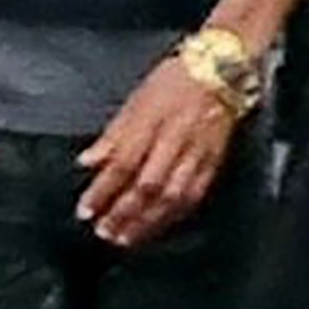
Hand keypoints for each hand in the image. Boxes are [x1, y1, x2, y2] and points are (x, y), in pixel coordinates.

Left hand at [77, 54, 241, 249]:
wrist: (222, 70)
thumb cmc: (176, 79)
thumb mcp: (136, 99)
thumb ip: (113, 134)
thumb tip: (88, 161)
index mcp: (151, 123)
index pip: (121, 165)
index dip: (102, 191)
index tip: (86, 210)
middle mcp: (174, 142)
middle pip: (146, 188)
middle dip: (123, 214)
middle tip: (104, 232)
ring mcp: (196, 155)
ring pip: (171, 197)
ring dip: (147, 222)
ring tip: (127, 238)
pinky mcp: (213, 162)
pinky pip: (194, 195)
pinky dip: (174, 215)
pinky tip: (160, 225)